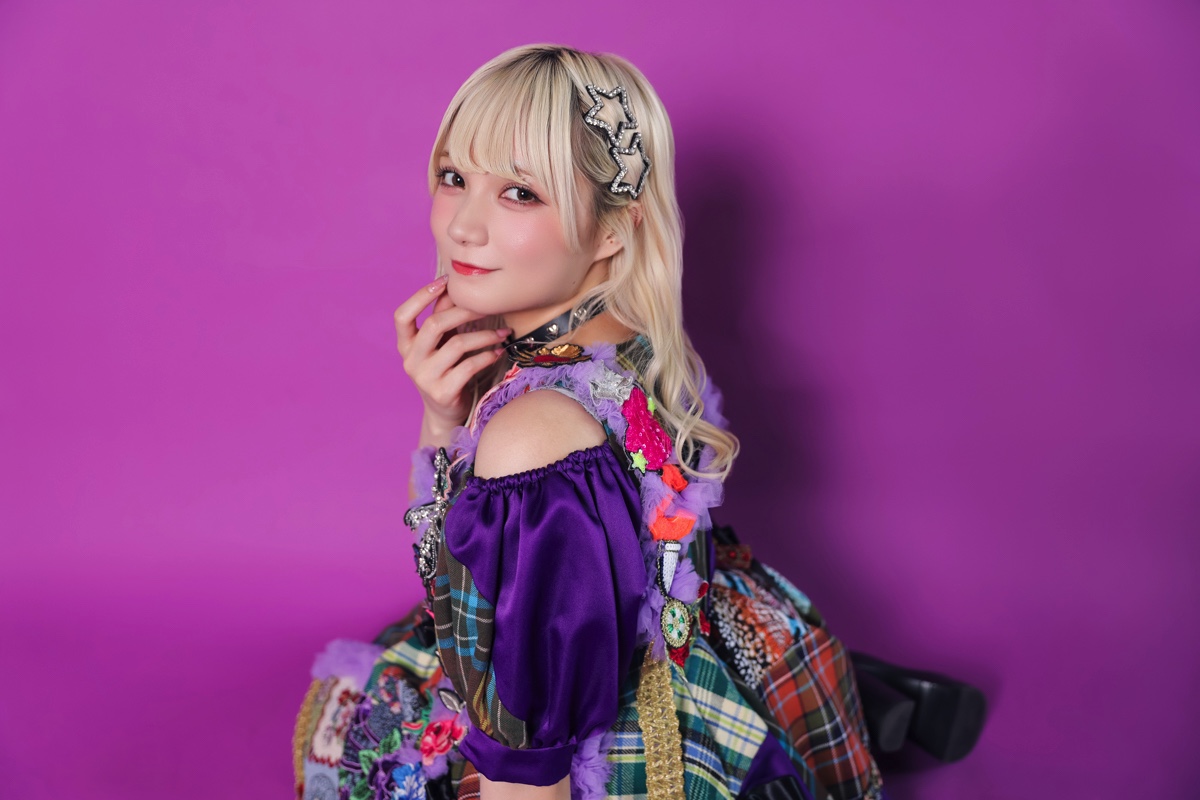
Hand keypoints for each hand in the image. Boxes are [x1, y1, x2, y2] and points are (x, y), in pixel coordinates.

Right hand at [394, 275, 509, 435]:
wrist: (445, 414)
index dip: (420, 296)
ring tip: (502, 333)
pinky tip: (498, 352)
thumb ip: (443, 317)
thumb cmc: (446, 371)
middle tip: (488, 307)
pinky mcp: (442, 393)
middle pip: (434, 325)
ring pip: (457, 345)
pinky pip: (468, 367)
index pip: (402, 316)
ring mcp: (425, 378)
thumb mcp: (440, 344)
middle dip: (464, 311)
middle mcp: (410, 361)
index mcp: (406, 346)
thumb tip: (453, 286)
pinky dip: (487, 356)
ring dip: (484, 335)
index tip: (444, 282)